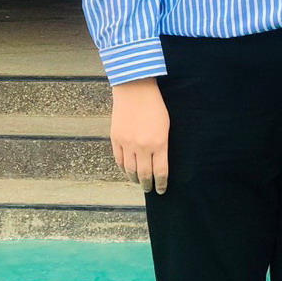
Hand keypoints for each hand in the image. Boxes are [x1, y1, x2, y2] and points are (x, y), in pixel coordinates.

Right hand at [110, 77, 169, 193]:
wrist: (135, 90)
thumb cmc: (155, 106)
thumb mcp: (165, 126)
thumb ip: (162, 146)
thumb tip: (159, 163)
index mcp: (159, 144)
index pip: (160, 172)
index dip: (161, 184)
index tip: (162, 190)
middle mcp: (143, 147)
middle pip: (144, 174)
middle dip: (147, 185)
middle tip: (149, 189)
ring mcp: (127, 144)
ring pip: (130, 170)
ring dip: (134, 179)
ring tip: (138, 182)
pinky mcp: (116, 139)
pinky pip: (119, 160)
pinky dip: (123, 169)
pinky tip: (127, 171)